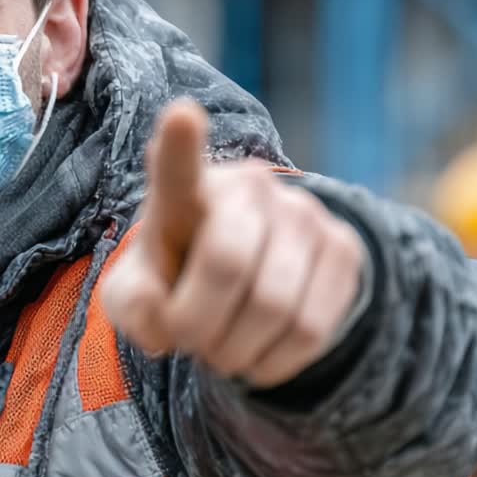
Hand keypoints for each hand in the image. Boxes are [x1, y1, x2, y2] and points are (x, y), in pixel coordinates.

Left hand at [100, 99, 365, 387]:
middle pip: (228, 264)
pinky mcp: (343, 248)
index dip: (181, 143)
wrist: (238, 283)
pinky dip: (273, 363)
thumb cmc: (172, 280)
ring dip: (235, 351)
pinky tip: (255, 354)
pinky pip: (312, 329)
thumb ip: (133, 305)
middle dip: (198, 324)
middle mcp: (247, 188)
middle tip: (187, 341)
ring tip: (219, 348)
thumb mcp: (135, 295)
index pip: (179, 167)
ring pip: (275, 307)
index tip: (182, 113)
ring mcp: (303, 212)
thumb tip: (164, 317)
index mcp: (183, 192)